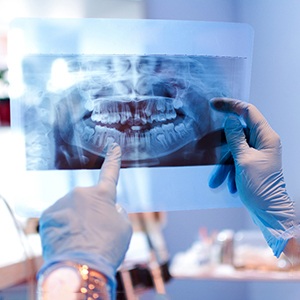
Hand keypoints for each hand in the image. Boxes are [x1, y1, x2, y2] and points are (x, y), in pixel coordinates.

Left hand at [38, 143, 131, 290]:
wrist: (80, 266)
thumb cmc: (107, 247)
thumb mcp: (124, 229)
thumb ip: (118, 213)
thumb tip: (111, 209)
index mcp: (103, 194)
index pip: (110, 173)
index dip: (113, 159)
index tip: (114, 146)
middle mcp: (82, 193)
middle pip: (88, 201)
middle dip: (90, 212)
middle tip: (93, 233)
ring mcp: (63, 202)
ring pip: (71, 210)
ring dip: (75, 221)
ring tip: (80, 240)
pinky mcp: (48, 214)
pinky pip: (58, 218)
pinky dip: (62, 228)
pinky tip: (67, 241)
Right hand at [209, 98, 294, 256]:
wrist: (269, 212)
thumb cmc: (260, 187)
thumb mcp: (243, 160)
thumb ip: (235, 138)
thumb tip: (230, 120)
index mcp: (266, 137)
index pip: (248, 111)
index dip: (230, 105)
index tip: (214, 104)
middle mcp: (263, 142)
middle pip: (238, 132)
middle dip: (221, 144)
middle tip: (205, 146)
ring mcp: (258, 153)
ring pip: (234, 149)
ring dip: (223, 163)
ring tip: (216, 180)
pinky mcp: (252, 162)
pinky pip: (236, 159)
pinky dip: (229, 170)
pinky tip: (227, 184)